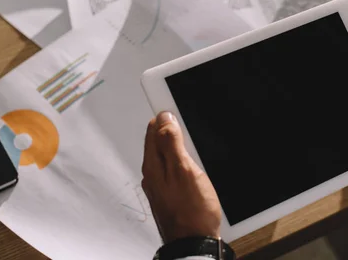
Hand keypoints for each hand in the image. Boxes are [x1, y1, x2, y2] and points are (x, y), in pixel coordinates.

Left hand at [141, 112, 221, 242]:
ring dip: (175, 142)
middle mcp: (153, 174)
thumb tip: (164, 117)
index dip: (166, 115)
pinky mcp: (172, 194)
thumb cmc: (191, 211)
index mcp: (154, 165)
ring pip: (166, 154)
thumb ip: (172, 143)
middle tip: (183, 115)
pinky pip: (173, 168)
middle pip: (159, 141)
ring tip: (187, 131)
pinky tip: (191, 160)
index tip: (176, 104)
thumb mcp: (184, 170)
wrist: (194, 244)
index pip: (154, 129)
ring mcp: (162, 185)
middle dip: (170, 127)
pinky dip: (180, 158)